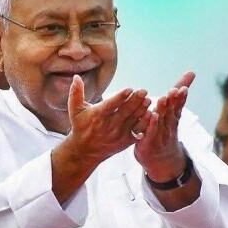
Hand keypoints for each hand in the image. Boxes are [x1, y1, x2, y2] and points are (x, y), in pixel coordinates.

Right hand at [51, 75, 150, 203]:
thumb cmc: (81, 126)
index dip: (121, 97)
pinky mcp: (126, 141)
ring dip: (142, 109)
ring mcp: (119, 134)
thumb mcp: (75, 110)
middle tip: (144, 91)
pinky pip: (138, 131)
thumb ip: (76, 93)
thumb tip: (76, 77)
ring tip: (149, 100)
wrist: (85, 151)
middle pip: (125, 111)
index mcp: (98, 116)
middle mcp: (109, 125)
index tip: (130, 89)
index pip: (111, 105)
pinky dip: (145, 123)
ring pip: (134, 120)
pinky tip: (152, 114)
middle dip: (136, 101)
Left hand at [134, 72, 194, 181]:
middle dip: (173, 101)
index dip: (180, 98)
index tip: (183, 88)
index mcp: (172, 118)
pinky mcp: (147, 143)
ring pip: (160, 121)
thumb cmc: (165, 133)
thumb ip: (178, 95)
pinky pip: (149, 133)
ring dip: (163, 110)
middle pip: (171, 112)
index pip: (178, 107)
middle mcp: (167, 126)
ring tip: (164, 99)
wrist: (161, 161)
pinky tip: (151, 115)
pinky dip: (151, 125)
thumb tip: (191, 73)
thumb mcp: (173, 114)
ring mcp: (158, 136)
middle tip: (174, 90)